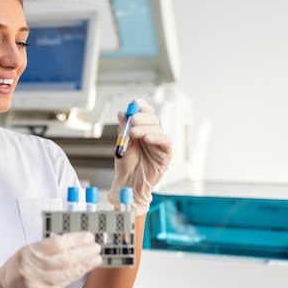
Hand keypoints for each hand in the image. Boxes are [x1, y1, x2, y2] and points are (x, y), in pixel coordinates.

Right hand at [0, 232, 101, 287]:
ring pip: (66, 274)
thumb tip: (72, 240)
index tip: (87, 236)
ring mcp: (37, 283)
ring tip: (96, 258)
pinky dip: (75, 275)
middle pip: (63, 259)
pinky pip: (63, 284)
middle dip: (83, 252)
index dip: (74, 240)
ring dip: (84, 265)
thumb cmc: (18, 266)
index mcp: (29, 252)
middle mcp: (32, 268)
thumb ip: (47, 246)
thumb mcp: (28, 250)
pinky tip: (84, 270)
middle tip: (95, 246)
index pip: (56, 244)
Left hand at [107, 99, 171, 215]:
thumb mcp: (122, 144)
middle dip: (142, 117)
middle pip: (153, 119)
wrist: (128, 185)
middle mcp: (152, 137)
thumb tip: (123, 114)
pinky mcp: (165, 155)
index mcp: (142, 132)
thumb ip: (123, 129)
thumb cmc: (126, 168)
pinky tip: (147, 138)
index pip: (146, 114)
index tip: (135, 103)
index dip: (142, 107)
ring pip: (158, 129)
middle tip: (132, 121)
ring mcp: (159, 146)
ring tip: (134, 133)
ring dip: (145, 128)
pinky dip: (157, 138)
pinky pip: (166, 142)